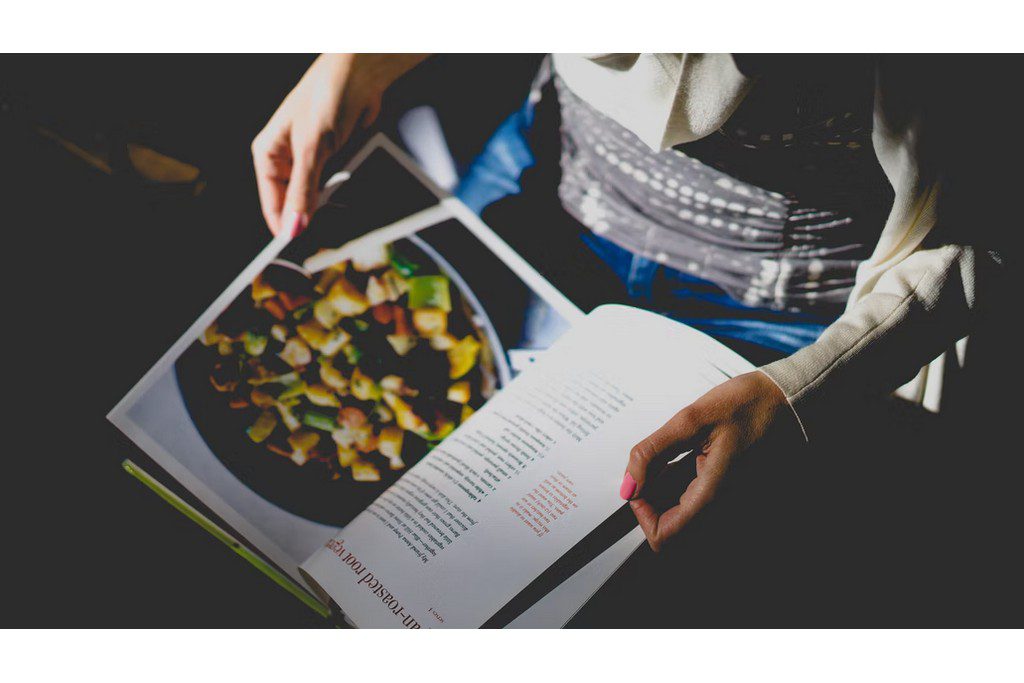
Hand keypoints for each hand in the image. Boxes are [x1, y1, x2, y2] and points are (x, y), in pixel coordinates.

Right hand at [252, 53, 428, 234]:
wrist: (360, 76)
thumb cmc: (327, 98)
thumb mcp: (313, 149)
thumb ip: (304, 191)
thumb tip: (294, 226)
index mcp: (268, 154)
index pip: (270, 203)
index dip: (283, 227)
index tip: (296, 250)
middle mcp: (285, 159)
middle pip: (294, 203)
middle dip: (309, 218)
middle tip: (325, 237)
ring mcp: (309, 160)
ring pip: (316, 197)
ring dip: (328, 206)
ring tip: (340, 215)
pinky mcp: (331, 158)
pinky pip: (334, 186)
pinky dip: (342, 194)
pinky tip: (350, 199)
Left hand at [621, 371, 801, 551]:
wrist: (793, 400)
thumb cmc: (751, 404)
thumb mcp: (691, 419)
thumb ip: (653, 452)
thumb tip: (628, 484)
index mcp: (715, 494)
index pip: (664, 537)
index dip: (642, 513)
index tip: (640, 482)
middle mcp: (728, 510)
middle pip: (675, 530)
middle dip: (656, 499)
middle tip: (659, 463)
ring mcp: (735, 507)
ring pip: (689, 519)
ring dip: (672, 493)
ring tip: (679, 455)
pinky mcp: (738, 498)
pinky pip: (704, 506)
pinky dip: (688, 488)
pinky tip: (692, 458)